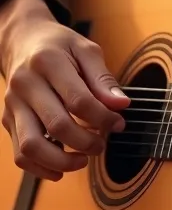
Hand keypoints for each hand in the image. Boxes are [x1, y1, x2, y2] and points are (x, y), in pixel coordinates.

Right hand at [1, 0, 129, 180]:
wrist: (23, 41)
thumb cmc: (59, 46)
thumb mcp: (86, 50)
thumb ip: (103, 78)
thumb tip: (121, 105)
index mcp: (48, 62)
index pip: (78, 99)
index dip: (103, 117)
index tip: (118, 123)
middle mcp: (25, 84)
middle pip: (57, 125)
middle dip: (86, 142)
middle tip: (102, 145)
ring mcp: (13, 104)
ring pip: (31, 146)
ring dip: (61, 161)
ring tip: (82, 160)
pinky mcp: (7, 120)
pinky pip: (20, 154)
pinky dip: (40, 168)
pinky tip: (61, 167)